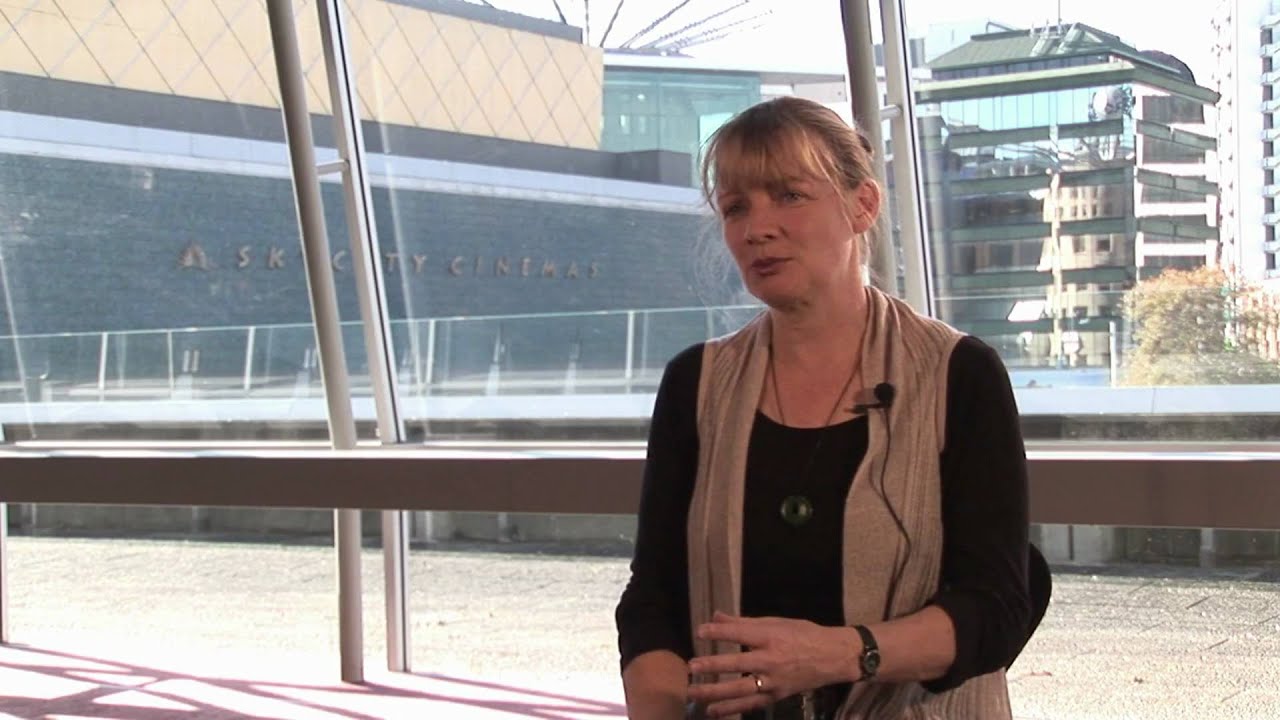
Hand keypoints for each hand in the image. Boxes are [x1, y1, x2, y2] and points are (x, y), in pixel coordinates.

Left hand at [685, 611, 857, 717]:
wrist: (833, 657)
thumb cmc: (803, 634)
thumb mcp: (776, 622)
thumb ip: (743, 622)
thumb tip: (716, 615)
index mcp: (771, 636)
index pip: (741, 633)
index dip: (719, 632)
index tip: (700, 632)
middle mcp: (771, 659)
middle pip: (738, 663)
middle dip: (714, 665)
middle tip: (692, 666)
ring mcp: (773, 681)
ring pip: (741, 689)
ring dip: (715, 692)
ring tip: (694, 693)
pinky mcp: (776, 696)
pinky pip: (750, 705)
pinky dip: (731, 710)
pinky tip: (713, 712)